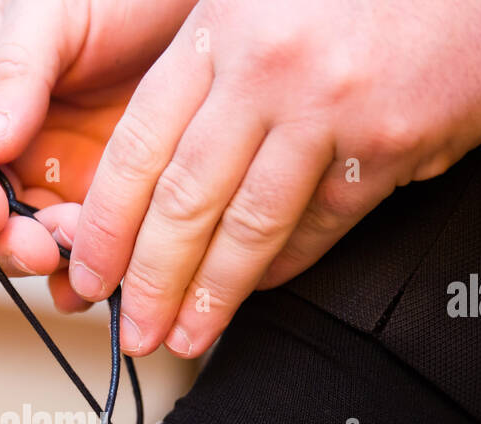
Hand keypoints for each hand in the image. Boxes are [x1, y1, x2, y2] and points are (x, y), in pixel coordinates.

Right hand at [0, 0, 195, 312]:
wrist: (196, 1)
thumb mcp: (56, 11)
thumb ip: (15, 73)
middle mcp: (13, 146)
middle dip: (4, 243)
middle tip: (39, 251)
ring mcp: (60, 180)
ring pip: (33, 246)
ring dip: (52, 265)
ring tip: (86, 258)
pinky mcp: (111, 206)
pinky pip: (90, 257)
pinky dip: (92, 278)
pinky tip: (109, 284)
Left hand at [67, 0, 480, 355]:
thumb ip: (212, 73)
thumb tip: (159, 182)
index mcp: (219, 26)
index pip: (138, 145)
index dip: (107, 223)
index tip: (90, 273)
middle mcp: (266, 66)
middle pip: (184, 199)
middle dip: (149, 279)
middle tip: (132, 330)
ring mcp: (328, 105)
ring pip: (248, 226)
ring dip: (211, 295)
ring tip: (186, 337)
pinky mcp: (391, 139)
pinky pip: (322, 223)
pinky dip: (285, 266)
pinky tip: (255, 292)